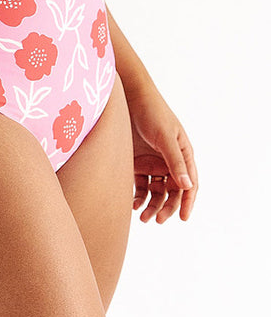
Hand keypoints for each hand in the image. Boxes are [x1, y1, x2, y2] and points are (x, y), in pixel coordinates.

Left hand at [127, 84, 198, 222]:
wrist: (128, 97)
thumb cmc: (152, 112)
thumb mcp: (165, 136)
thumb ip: (174, 161)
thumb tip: (187, 186)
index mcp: (183, 154)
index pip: (189, 183)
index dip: (187, 202)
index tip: (183, 217)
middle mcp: (169, 161)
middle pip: (172, 191)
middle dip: (166, 207)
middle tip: (157, 220)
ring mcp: (153, 162)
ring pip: (156, 191)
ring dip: (152, 205)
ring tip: (143, 218)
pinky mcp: (136, 162)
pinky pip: (140, 184)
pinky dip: (139, 196)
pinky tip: (133, 205)